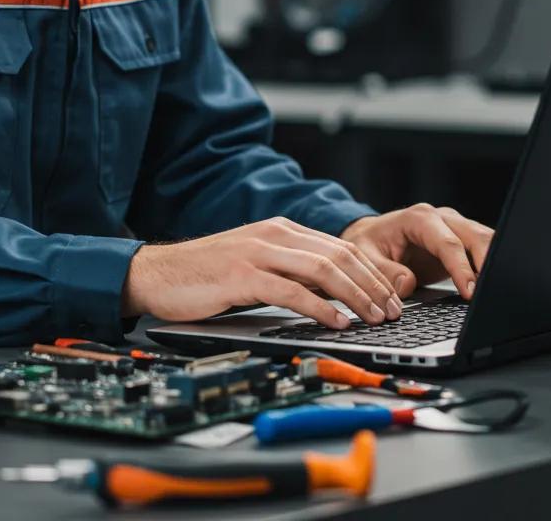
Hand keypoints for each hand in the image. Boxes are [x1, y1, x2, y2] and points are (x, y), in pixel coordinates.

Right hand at [123, 217, 402, 329]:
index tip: (391, 295)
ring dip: (355, 295)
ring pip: (322, 270)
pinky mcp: (242, 276)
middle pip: (339, 255)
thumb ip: (290, 270)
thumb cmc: (206, 274)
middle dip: (373, 284)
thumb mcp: (256, 264)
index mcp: (281, 230)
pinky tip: (337, 321)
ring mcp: (258, 253)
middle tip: (392, 310)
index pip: (341, 247)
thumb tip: (332, 292)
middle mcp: (274, 235)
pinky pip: (291, 291)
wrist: (157, 273)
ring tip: (374, 317)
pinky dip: (320, 307)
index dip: (372, 272)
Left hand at [341, 204, 494, 300]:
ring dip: (494, 263)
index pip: (448, 243)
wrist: (373, 236)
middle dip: (489, 262)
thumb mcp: (365, 257)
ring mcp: (455, 228)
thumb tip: (407, 284)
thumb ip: (383, 271)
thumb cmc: (369, 244)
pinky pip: (483, 251)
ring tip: (498, 291)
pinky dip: (491, 267)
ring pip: (486, 241)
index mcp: (419, 218)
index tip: (470, 292)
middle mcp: (442, 218)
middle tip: (493, 292)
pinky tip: (493, 286)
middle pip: (476, 236)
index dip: (461, 268)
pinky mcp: (462, 242)